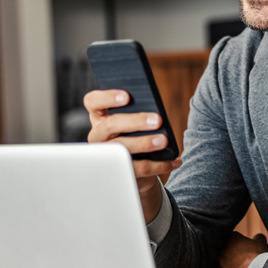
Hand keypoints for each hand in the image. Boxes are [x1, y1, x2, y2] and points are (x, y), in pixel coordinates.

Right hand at [85, 89, 182, 222]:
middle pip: (110, 125)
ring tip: (165, 140)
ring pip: (122, 148)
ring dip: (145, 143)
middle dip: (135, 121)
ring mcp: (106, 155)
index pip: (92, 102)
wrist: (134, 167)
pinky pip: (139, 168)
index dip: (107, 97)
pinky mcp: (120, 171)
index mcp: (100, 117)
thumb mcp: (133, 121)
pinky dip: (160, 165)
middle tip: (158, 120)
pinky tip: (175, 160)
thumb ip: (138, 112)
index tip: (127, 96)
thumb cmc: (134, 134)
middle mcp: (98, 135)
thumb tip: (155, 113)